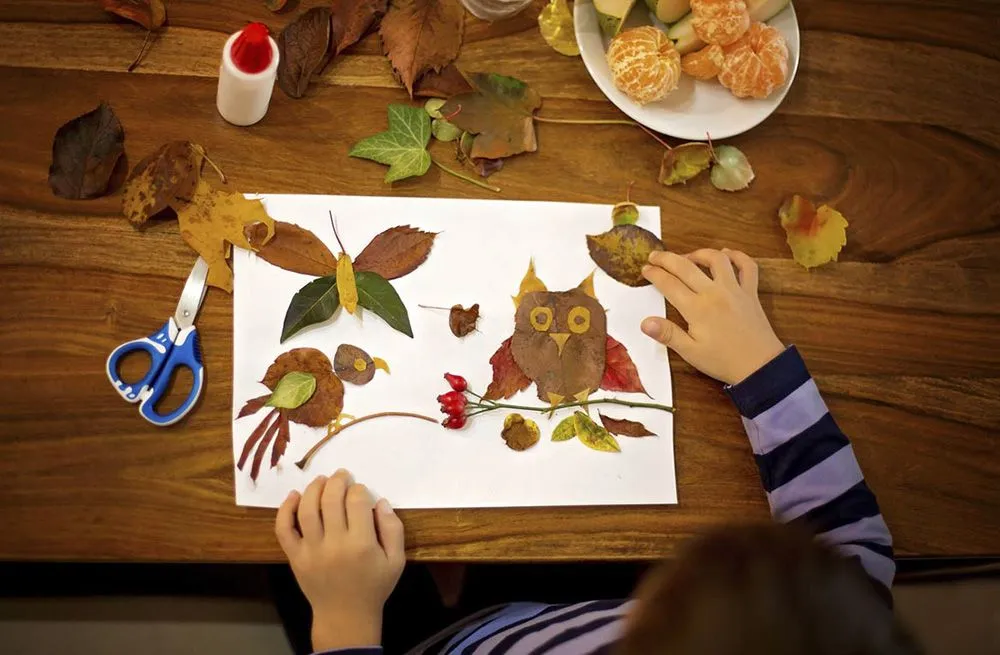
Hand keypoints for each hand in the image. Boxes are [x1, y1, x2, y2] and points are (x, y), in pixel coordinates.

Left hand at [275, 469, 404, 650]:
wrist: (345, 616)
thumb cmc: (374, 587)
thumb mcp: (396, 560)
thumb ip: (393, 529)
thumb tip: (380, 502)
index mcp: (361, 544)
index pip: (357, 502)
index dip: (359, 489)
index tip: (360, 490)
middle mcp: (334, 544)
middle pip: (331, 500)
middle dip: (337, 481)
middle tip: (341, 475)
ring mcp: (311, 550)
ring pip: (307, 509)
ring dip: (313, 488)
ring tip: (321, 480)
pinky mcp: (295, 557)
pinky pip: (284, 529)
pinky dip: (285, 509)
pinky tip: (294, 496)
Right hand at [640, 249, 784, 384]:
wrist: (760, 366)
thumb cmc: (723, 361)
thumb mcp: (691, 352)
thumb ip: (667, 334)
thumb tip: (645, 322)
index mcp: (697, 308)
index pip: (669, 284)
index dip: (654, 274)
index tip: (645, 270)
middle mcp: (714, 293)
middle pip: (686, 266)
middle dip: (667, 258)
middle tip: (655, 256)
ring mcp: (734, 289)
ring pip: (716, 259)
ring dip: (699, 253)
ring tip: (687, 257)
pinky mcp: (750, 292)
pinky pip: (747, 266)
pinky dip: (737, 256)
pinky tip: (726, 254)